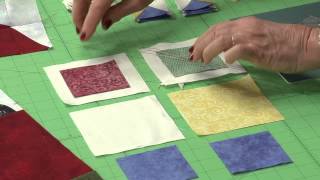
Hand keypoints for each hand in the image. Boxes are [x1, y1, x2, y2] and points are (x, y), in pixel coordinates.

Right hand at [72, 0, 151, 40]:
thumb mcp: (140, 1)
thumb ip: (120, 12)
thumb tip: (104, 24)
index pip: (96, 8)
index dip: (89, 23)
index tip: (84, 37)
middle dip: (78, 15)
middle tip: (79, 30)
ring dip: (79, 5)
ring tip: (82, 19)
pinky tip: (86, 5)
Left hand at [190, 17, 319, 72]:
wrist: (303, 44)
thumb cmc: (281, 43)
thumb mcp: (257, 38)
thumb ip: (240, 42)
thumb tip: (223, 51)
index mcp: (244, 24)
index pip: (217, 28)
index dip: (203, 38)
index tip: (195, 48)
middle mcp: (244, 27)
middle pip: (215, 32)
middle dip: (201, 44)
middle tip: (194, 57)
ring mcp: (251, 37)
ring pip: (222, 39)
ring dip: (209, 50)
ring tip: (203, 60)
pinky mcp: (257, 48)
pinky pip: (237, 49)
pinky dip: (228, 55)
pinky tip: (225, 62)